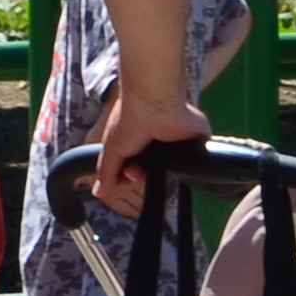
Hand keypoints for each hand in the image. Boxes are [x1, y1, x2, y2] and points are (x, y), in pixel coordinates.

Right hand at [82, 79, 213, 216]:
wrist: (155, 102)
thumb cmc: (130, 118)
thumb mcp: (112, 149)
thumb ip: (107, 172)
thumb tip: (99, 192)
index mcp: (139, 139)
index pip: (134, 166)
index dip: (128, 175)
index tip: (126, 175)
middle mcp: (157, 141)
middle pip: (151, 170)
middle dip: (141, 175)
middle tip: (136, 172)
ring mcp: (177, 141)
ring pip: (171, 168)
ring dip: (160, 172)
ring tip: (150, 167)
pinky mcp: (197, 140)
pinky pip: (194, 161)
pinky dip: (185, 166)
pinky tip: (173, 162)